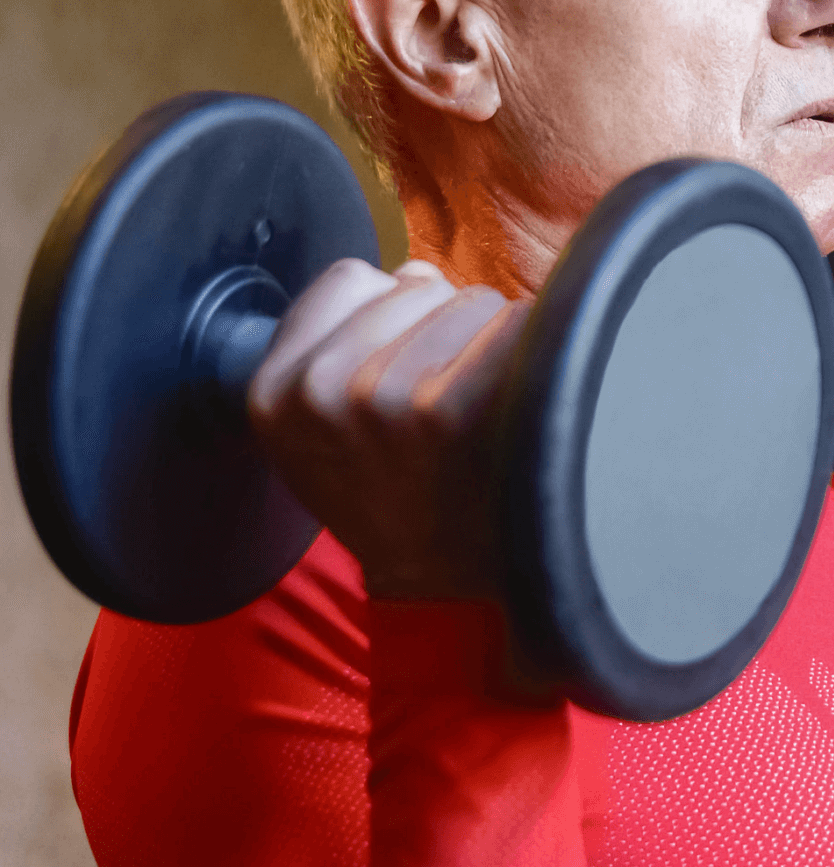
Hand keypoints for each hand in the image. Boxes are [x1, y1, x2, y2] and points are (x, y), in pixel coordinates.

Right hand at [247, 258, 531, 597]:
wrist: (443, 594)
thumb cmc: (395, 497)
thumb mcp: (324, 426)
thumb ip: (343, 336)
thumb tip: (414, 273)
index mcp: (274, 392)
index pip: (349, 279)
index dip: (389, 310)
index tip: (399, 362)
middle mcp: (318, 390)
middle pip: (415, 283)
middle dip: (440, 324)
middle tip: (443, 402)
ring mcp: (379, 398)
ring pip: (467, 300)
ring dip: (487, 340)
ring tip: (478, 412)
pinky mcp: (444, 409)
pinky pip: (508, 325)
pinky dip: (526, 354)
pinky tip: (512, 409)